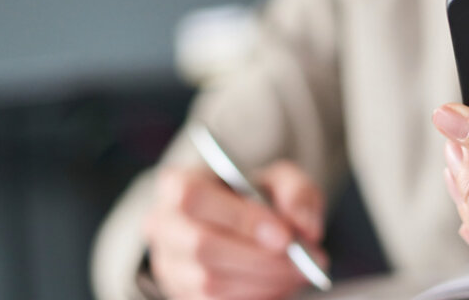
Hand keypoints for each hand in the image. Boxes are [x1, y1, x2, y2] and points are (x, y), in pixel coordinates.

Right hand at [144, 160, 326, 299]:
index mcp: (177, 184)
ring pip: (209, 283)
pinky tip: (281, 284)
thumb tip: (306, 227)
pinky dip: (257, 295)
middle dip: (260, 258)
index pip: (195, 198)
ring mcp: (168, 265)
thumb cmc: (255, 197)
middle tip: (303, 262)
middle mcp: (163, 226)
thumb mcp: (280, 179)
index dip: (240, 219)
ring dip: (263, 281)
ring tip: (299, 273)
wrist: (238, 223)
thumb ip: (297, 193)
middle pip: (202, 247)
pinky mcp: (181, 294)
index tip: (285, 236)